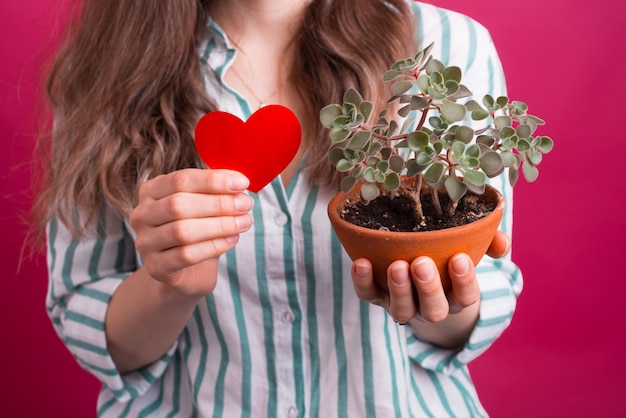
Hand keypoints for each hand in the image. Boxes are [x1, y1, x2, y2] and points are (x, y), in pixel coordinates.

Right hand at [129, 168, 253, 296]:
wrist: (187, 272)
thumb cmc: (198, 230)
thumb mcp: (204, 205)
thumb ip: (216, 191)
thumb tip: (239, 183)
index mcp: (151, 191)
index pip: (180, 180)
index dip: (212, 180)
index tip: (242, 183)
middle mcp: (141, 215)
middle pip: (178, 204)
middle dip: (218, 203)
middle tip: (246, 204)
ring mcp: (145, 243)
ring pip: (182, 231)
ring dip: (219, 225)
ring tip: (245, 222)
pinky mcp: (156, 268)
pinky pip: (186, 255)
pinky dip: (213, 246)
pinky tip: (232, 240)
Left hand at [350, 230, 510, 345]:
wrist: (417, 267)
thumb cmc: (448, 255)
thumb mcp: (471, 247)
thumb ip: (489, 243)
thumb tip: (502, 242)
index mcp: (456, 296)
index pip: (465, 297)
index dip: (464, 281)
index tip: (460, 259)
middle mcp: (430, 306)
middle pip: (433, 309)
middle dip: (427, 288)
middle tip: (421, 263)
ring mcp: (402, 304)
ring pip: (401, 310)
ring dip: (398, 289)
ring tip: (397, 265)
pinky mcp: (376, 297)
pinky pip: (368, 296)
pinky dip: (362, 282)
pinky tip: (360, 262)